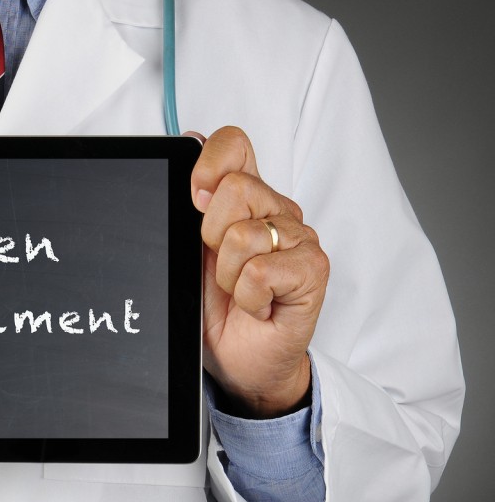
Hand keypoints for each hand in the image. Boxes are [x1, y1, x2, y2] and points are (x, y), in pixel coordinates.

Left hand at [190, 127, 329, 417]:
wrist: (239, 361)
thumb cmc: (216, 308)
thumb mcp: (191, 251)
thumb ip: (194, 204)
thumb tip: (188, 141)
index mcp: (247, 198)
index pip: (234, 144)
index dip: (209, 164)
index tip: (195, 199)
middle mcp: (277, 210)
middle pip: (236, 188)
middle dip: (211, 237)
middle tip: (221, 268)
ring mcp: (300, 238)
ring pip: (244, 235)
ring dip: (228, 274)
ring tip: (239, 291)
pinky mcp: (313, 269)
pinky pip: (260, 270)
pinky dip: (248, 296)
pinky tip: (257, 306)